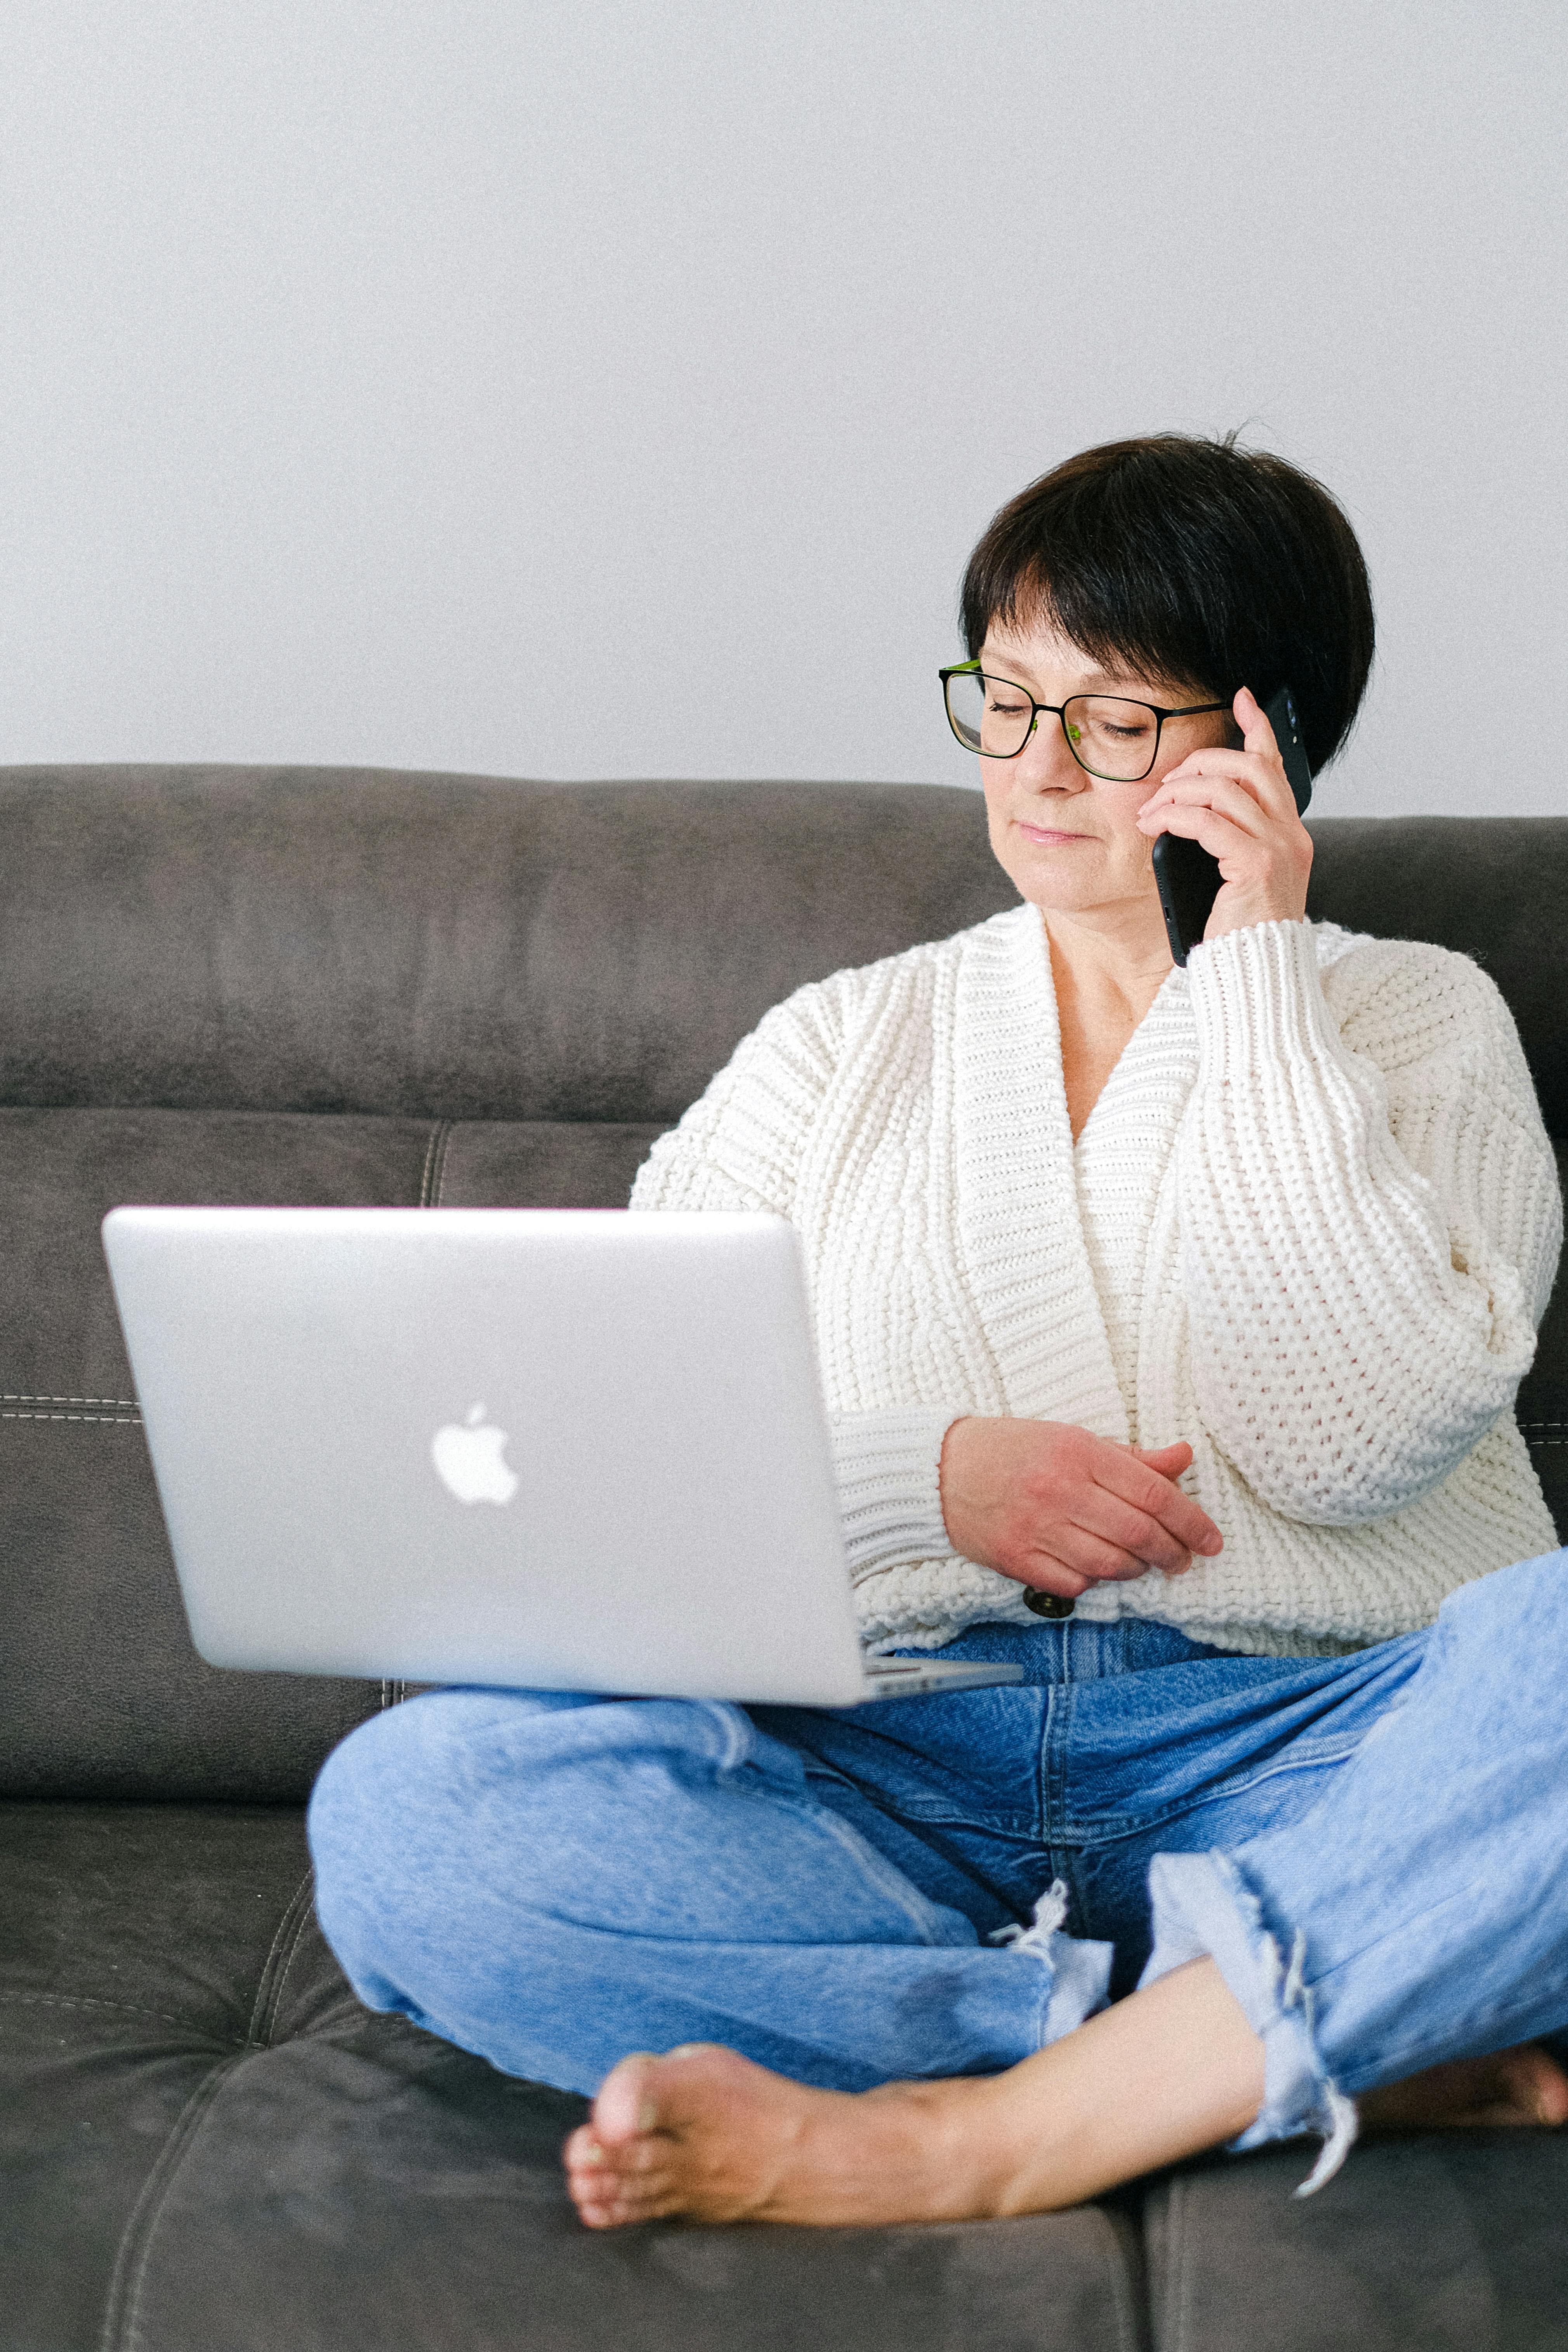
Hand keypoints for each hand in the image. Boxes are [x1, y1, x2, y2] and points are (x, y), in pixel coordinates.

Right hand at [938, 1417, 1223, 1603]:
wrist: (939, 1469)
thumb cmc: (1012, 1450)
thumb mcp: (1072, 1439)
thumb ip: (1131, 1457)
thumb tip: (1183, 1458)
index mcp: (1078, 1451)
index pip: (1153, 1493)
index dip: (1192, 1521)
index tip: (1211, 1540)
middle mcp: (1059, 1489)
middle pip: (1138, 1533)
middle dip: (1173, 1552)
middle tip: (1183, 1559)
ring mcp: (1036, 1526)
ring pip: (1110, 1564)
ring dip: (1137, 1569)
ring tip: (1143, 1563)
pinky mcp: (1016, 1558)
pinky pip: (1074, 1583)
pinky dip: (1095, 1581)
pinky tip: (1096, 1568)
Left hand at [1134, 686, 1312, 942]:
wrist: (1256, 974)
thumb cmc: (1238, 932)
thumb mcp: (1236, 877)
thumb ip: (1230, 841)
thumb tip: (1193, 810)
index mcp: (1289, 835)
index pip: (1276, 766)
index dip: (1258, 728)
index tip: (1241, 698)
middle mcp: (1291, 836)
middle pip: (1249, 767)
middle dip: (1201, 764)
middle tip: (1167, 785)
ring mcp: (1279, 849)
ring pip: (1225, 789)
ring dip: (1178, 793)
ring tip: (1151, 813)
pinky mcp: (1257, 867)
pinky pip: (1209, 822)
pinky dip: (1177, 817)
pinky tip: (1157, 826)